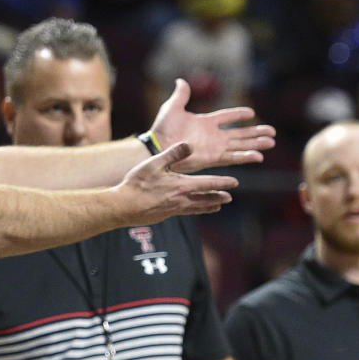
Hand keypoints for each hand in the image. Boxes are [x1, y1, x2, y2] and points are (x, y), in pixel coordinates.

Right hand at [117, 142, 239, 222]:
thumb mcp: (154, 163)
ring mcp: (174, 209)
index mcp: (182, 185)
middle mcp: (182, 199)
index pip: (208, 183)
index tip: (234, 182)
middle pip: (206, 199)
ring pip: (197, 207)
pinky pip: (186, 212)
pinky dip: (195, 210)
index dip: (222, 183)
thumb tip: (190, 144)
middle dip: (218, 197)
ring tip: (217, 206)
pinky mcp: (166, 215)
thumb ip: (173, 153)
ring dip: (209, 206)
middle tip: (229, 197)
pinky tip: (193, 209)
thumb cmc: (137, 183)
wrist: (124, 206)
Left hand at [151, 79, 275, 172]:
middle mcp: (213, 136)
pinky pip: (233, 157)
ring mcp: (214, 147)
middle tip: (272, 132)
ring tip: (271, 142)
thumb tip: (181, 80)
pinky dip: (245, 157)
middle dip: (256, 133)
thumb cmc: (162, 129)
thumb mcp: (172, 108)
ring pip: (241, 145)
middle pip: (240, 134)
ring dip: (256, 144)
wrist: (158, 147)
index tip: (251, 113)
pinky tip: (258, 156)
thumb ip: (181, 95)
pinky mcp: (213, 158)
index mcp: (205, 122)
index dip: (238, 115)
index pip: (226, 117)